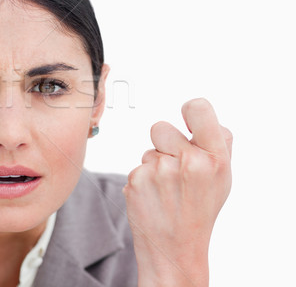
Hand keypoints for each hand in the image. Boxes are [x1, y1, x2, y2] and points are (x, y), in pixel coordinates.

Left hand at [123, 98, 232, 286]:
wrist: (175, 250)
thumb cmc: (200, 210)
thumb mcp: (222, 179)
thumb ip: (217, 145)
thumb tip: (202, 115)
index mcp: (214, 158)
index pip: (198, 108)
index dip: (190, 110)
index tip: (187, 120)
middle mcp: (188, 162)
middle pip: (160, 127)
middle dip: (164, 143)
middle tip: (175, 169)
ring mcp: (159, 171)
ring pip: (148, 150)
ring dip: (155, 164)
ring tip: (166, 190)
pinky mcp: (136, 180)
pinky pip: (138, 167)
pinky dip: (143, 181)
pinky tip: (154, 199)